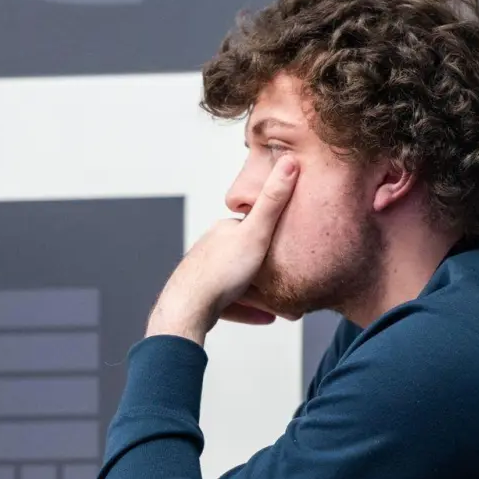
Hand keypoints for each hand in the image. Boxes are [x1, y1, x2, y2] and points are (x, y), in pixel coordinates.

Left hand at [147, 154, 298, 342]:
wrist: (188, 309)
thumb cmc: (222, 272)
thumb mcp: (256, 233)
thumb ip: (274, 201)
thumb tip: (290, 161)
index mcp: (222, 231)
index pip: (250, 226)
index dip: (271, 232)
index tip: (291, 240)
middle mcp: (209, 250)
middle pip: (243, 254)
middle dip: (264, 263)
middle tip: (289, 272)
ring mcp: (203, 275)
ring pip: (236, 281)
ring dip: (258, 291)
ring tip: (281, 301)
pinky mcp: (201, 300)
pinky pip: (228, 305)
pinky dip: (247, 310)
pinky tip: (266, 317)